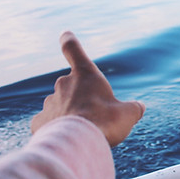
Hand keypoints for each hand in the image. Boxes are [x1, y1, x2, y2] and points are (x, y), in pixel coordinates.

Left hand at [31, 31, 144, 146]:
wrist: (78, 143)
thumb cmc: (105, 122)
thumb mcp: (128, 114)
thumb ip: (133, 108)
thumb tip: (140, 108)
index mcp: (85, 75)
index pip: (73, 50)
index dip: (69, 41)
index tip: (65, 35)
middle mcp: (63, 84)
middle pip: (71, 85)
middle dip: (80, 97)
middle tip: (95, 115)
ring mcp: (49, 102)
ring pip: (59, 104)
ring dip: (69, 113)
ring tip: (83, 131)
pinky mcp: (40, 121)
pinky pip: (47, 122)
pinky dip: (54, 127)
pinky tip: (65, 137)